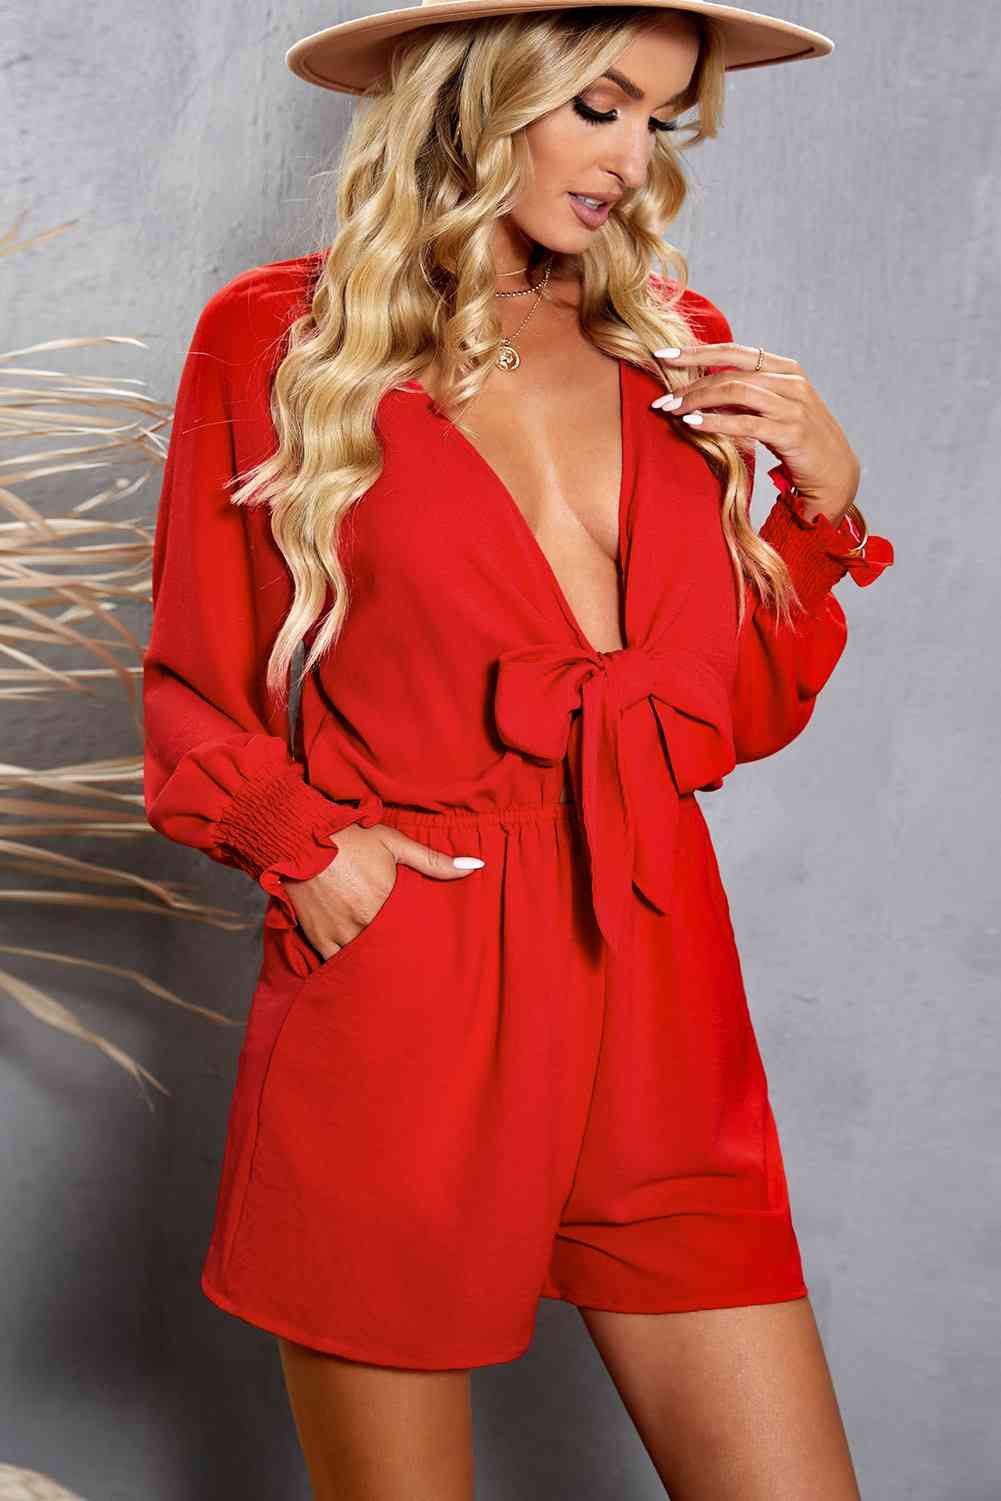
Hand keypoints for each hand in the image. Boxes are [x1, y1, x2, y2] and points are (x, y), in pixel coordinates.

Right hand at [281, 821, 483, 959]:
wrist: (299, 837)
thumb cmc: (349, 838)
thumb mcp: (394, 843)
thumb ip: (433, 860)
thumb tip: (475, 867)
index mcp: (385, 902)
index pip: (413, 935)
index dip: (424, 945)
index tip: (435, 953)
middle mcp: (363, 922)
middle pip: (390, 951)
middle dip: (402, 958)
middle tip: (418, 971)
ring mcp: (339, 933)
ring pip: (365, 961)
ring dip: (376, 964)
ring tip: (391, 975)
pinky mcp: (319, 938)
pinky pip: (336, 964)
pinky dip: (349, 968)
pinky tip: (360, 972)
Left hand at [650, 342, 860, 526]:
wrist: (835, 473)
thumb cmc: (799, 442)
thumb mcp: (773, 410)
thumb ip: (746, 397)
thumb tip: (704, 391)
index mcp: (786, 369)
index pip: (734, 351)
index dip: (697, 351)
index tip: (665, 356)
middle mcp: (791, 382)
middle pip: (729, 373)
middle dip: (690, 383)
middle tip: (662, 398)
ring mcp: (792, 405)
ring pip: (734, 392)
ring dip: (697, 401)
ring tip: (672, 411)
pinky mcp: (790, 432)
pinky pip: (744, 422)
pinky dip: (714, 421)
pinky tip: (692, 424)